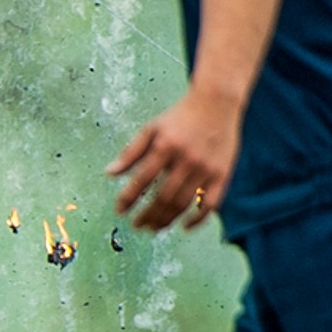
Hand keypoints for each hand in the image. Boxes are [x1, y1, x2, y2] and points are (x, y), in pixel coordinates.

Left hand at [107, 85, 242, 231]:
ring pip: (184, 203)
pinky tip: (184, 226)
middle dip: (147, 215)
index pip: (142, 179)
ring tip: (154, 228)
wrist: (216, 103)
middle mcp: (186, 159)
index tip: (120, 210)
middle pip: (163, 197)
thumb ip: (130, 152)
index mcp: (165, 146)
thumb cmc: (180, 116)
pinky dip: (197, 219)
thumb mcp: (151, 129)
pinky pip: (210, 204)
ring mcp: (206, 169)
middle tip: (137, 226)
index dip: (128, 198)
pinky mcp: (223, 174)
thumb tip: (109, 174)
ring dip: (167, 219)